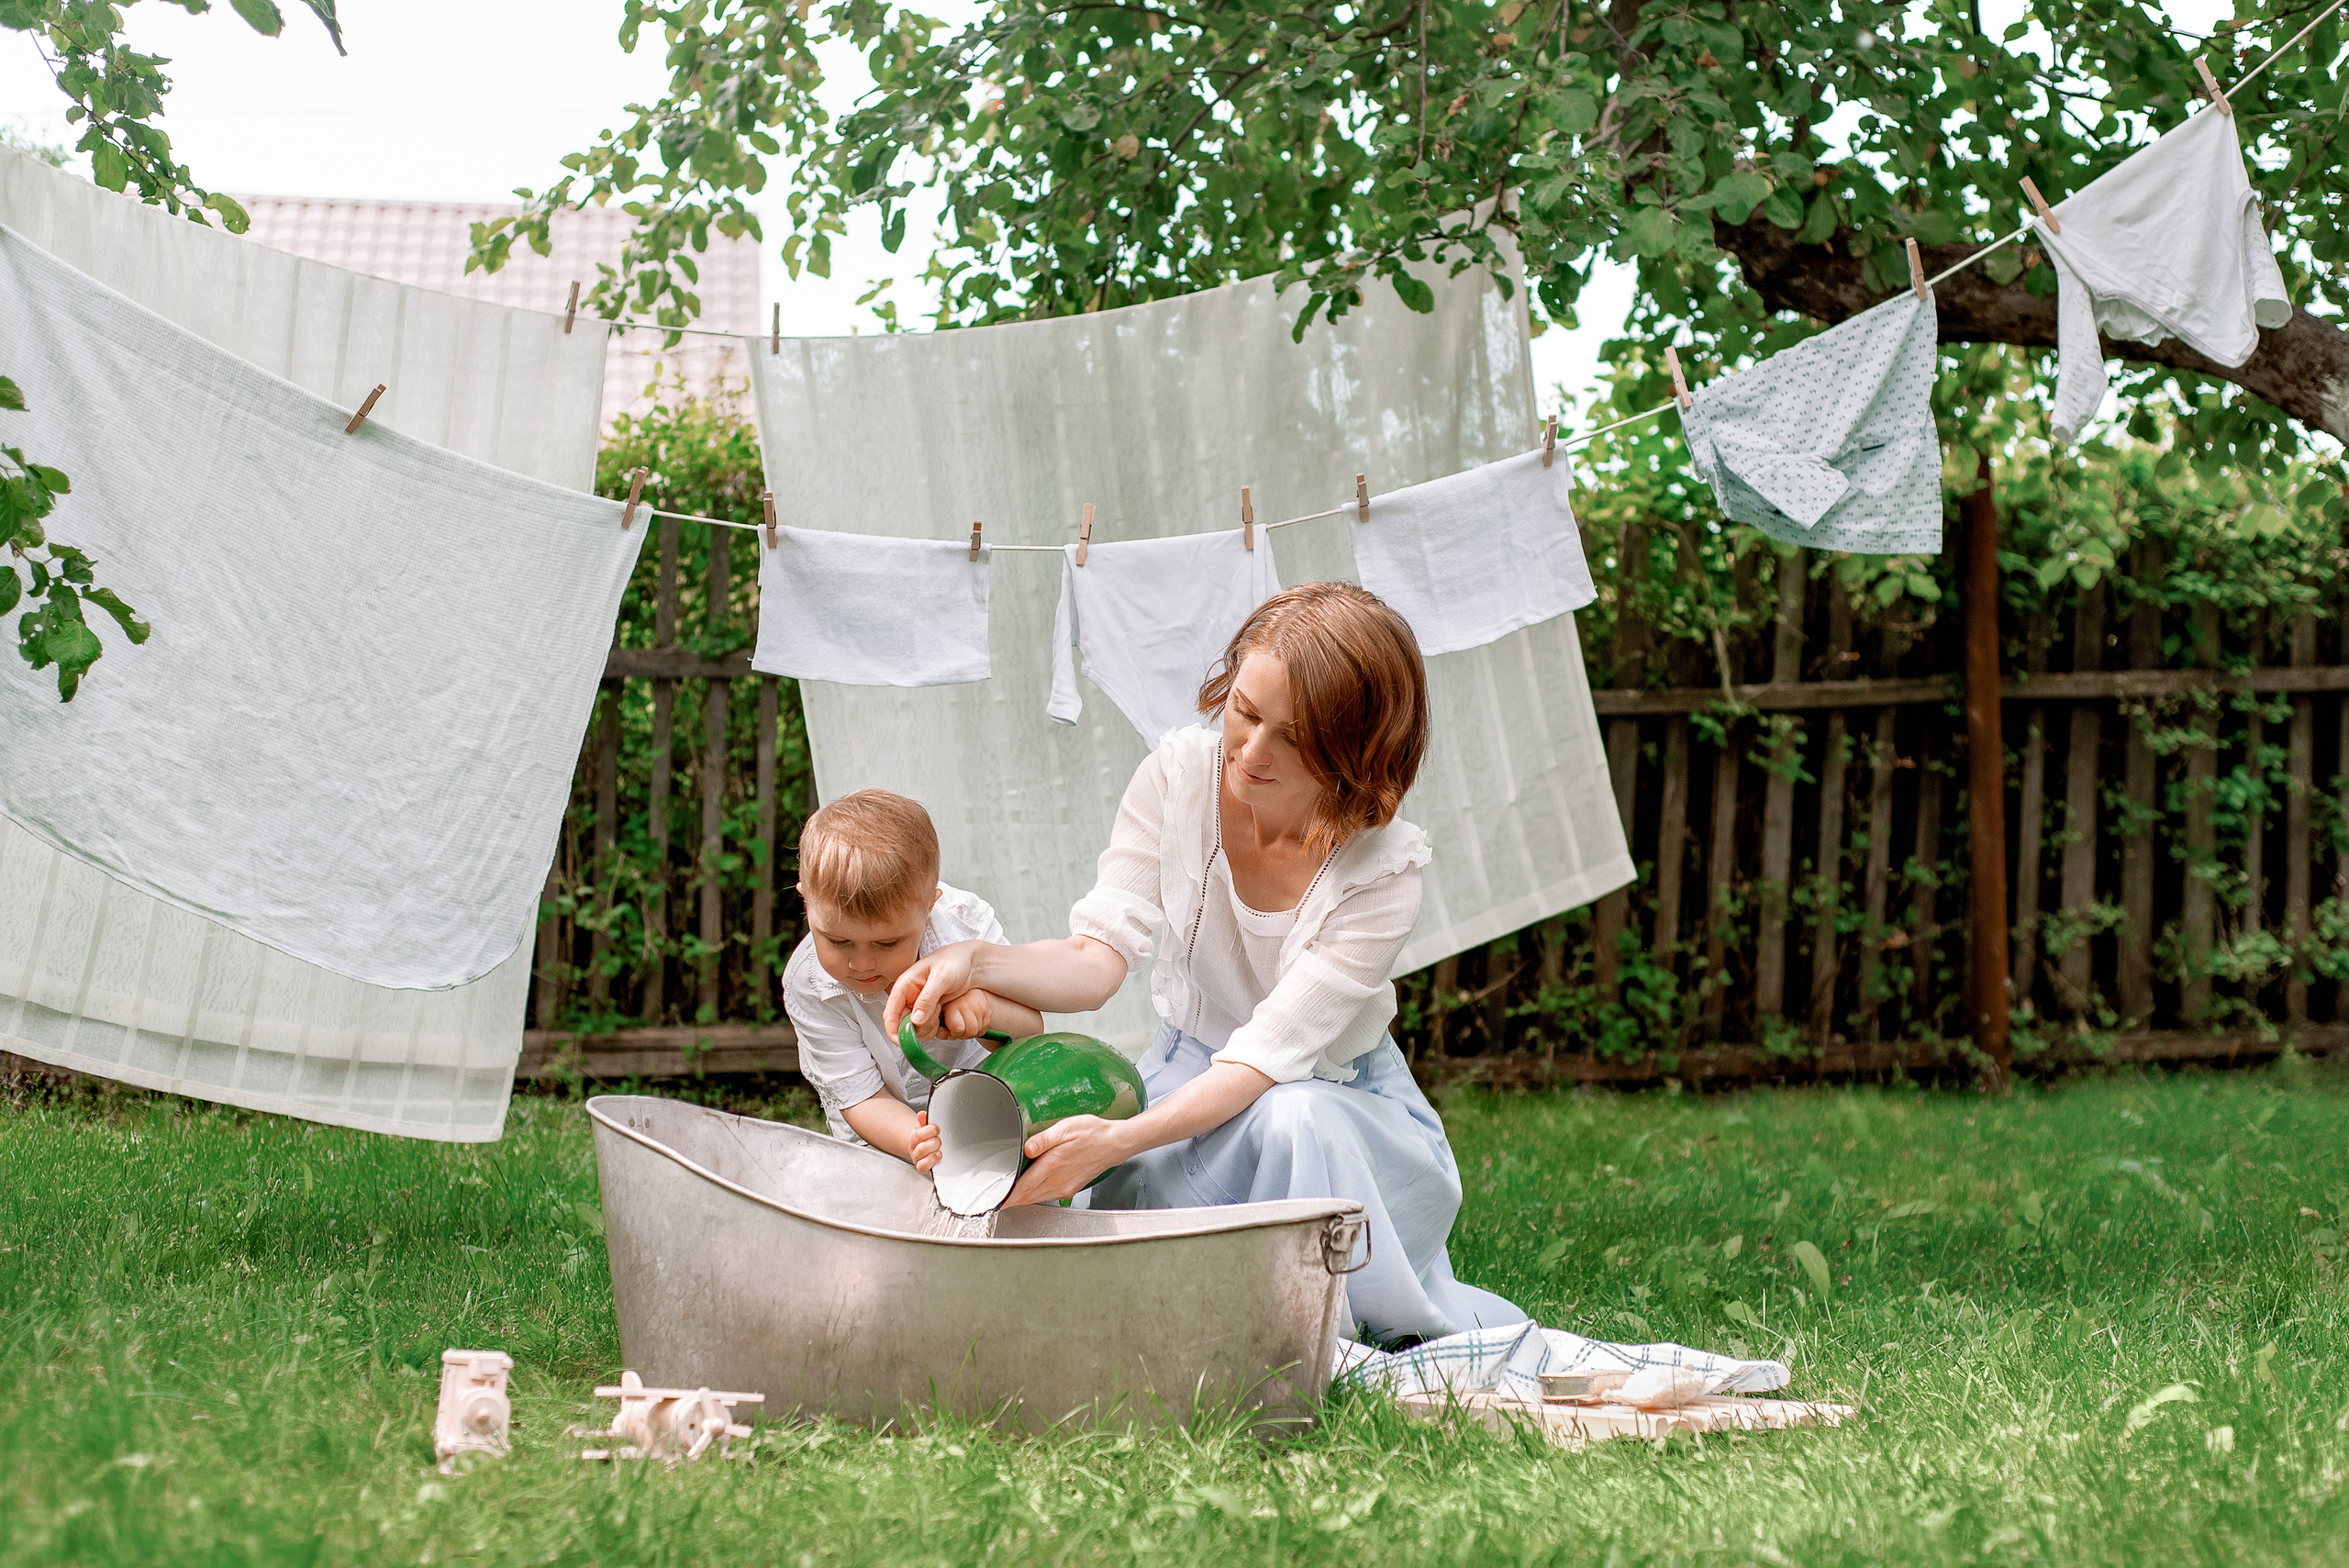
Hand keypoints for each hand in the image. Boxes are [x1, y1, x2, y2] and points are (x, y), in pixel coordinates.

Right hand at [884, 941, 982, 1039]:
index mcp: (904, 986)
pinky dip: (936, 1027)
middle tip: (934, 1012)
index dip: (893, 1029)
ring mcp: (919, 1007)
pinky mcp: (930, 1013)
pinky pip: (928, 1029)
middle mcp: (909, 998)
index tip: (901, 1040)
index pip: (890, 1013)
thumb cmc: (955, 961)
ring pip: (915, 1030)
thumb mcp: (941, 977)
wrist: (972, 963)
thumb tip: (915, 1020)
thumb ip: (927, 998)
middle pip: (902, 1025)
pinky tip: (943, 1013)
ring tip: (940, 1008)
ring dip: (929, 1026)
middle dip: (918, 1027)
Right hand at [908, 1111, 940, 1174]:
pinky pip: (923, 1168)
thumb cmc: (927, 1138)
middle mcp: (915, 1150)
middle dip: (933, 1143)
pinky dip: (931, 1163)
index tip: (937, 1129)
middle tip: (939, 1141)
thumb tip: (922, 1114)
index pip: (918, 1135)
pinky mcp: (924, 1168)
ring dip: (933, 1155)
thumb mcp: (926, 1128)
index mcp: (914, 1138)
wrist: (924, 1149)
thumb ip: (925, 1121)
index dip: (929, 1131)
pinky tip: (938, 1158)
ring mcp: (919, 1160)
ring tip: (939, 1151)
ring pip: (921, 1159)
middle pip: (921, 1148)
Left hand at [936, 988, 1014, 1040]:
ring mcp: (980, 1007)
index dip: (955, 1033)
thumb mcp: (941, 1016)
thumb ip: (940, 1028)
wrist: (966, 993)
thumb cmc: (951, 1006)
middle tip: (959, 1029)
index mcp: (953, 1006)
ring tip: (965, 1025)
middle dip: (964, 1035)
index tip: (952, 1029)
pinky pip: (985, 1028)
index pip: (958, 1028)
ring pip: (978, 1031)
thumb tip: (942, 1034)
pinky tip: (972, 1023)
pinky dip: (979, 1030)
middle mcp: (968, 1004)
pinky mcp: (988, 1010)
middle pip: (971, 1031)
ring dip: (971, 1032)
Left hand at [1004, 1115, 1130, 1205]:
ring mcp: (1065, 1187)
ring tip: (1008, 1196)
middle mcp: (1058, 1181)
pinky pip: (1047, 1196)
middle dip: (1011, 1199)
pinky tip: (1030, 1191)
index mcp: (1053, 1166)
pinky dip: (1034, 1196)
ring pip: (1036, 1198)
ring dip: (1021, 1199)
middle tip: (995, 1199)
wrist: (1115, 1144)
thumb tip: (1026, 1148)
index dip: (1007, 1196)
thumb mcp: (1067, 1128)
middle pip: (1027, 1196)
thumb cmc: (1092, 1133)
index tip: (995, 1201)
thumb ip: (1044, 1139)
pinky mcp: (1071, 1188)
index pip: (1023, 1187)